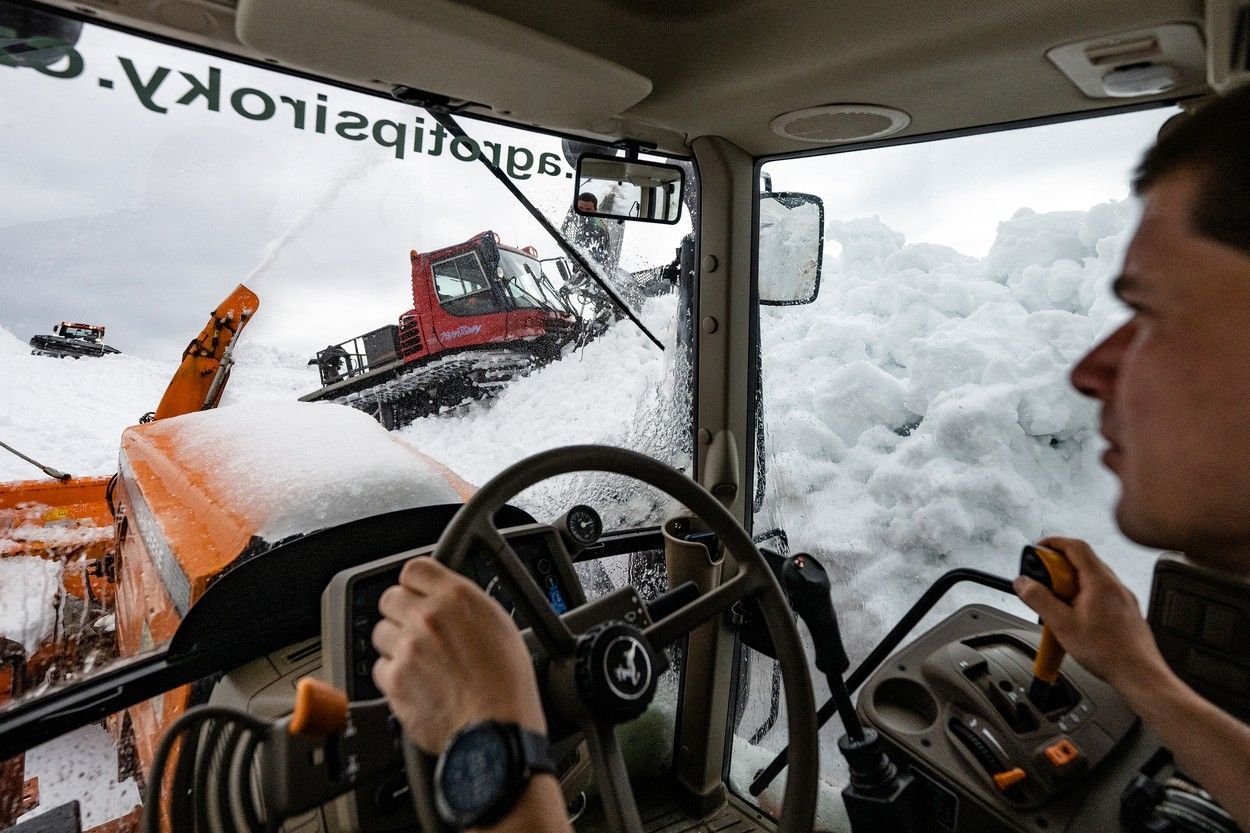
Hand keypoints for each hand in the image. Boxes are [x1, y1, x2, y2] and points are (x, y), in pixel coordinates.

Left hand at [371, 558, 545, 753]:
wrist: (496, 730)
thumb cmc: (507, 684)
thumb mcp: (499, 624)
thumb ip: (465, 604)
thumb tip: (446, 599)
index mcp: (456, 597)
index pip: (414, 569)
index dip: (416, 584)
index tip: (418, 594)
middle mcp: (427, 618)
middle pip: (390, 598)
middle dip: (401, 612)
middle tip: (417, 630)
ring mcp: (407, 650)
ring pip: (381, 633)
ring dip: (395, 645)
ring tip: (421, 662)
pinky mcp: (394, 681)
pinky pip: (380, 669)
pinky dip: (394, 676)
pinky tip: (418, 684)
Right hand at [1013, 537, 1169, 691]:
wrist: (1139, 674)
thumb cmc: (1109, 652)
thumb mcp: (1062, 625)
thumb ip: (1039, 600)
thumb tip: (1023, 583)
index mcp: (1100, 582)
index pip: (1075, 546)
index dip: (1053, 543)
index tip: (1038, 550)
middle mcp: (1114, 585)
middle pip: (1082, 561)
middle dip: (1058, 569)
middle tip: (1043, 585)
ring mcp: (1122, 597)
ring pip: (1092, 578)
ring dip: (1070, 584)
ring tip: (1058, 607)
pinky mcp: (1126, 610)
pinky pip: (1101, 593)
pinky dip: (1083, 596)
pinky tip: (1076, 618)